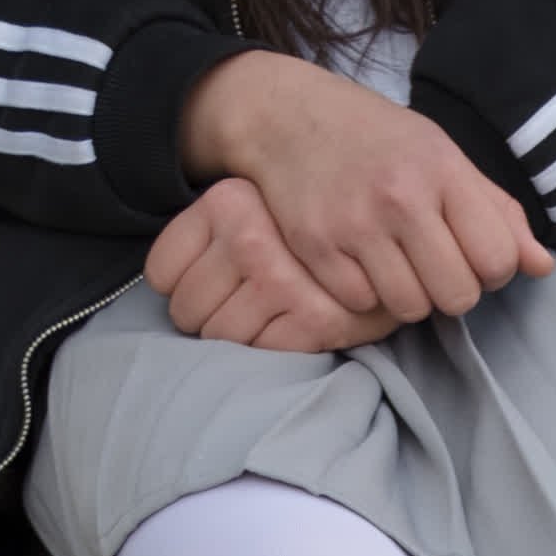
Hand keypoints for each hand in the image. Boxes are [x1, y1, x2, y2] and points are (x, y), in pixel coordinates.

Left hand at [145, 175, 404, 349]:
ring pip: (220, 338)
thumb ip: (209, 232)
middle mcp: (250, 238)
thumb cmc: (308, 227)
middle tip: (235, 311)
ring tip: (262, 321)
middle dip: (205, 322)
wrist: (394, 231)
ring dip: (236, 342)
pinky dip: (270, 350)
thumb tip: (164, 290)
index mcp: (227, 202)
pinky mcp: (314, 319)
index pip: (161, 273)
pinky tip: (289, 329)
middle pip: (185, 311)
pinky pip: (263, 352)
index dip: (178, 291)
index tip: (208, 289)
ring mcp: (281, 280)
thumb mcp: (251, 205)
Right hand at [177, 48, 555, 323]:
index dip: (492, 270)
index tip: (471, 253)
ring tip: (395, 261)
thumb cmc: (380, 142)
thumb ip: (497, 212)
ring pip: (411, 308)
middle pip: (457, 296)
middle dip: (452, 290)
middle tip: (431, 263)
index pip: (498, 260)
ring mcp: (354, 224)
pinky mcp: (316, 247)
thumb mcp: (444, 158)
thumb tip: (543, 267)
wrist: (289, 117)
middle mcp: (400, 196)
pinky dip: (364, 293)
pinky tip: (358, 261)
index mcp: (443, 170)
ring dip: (409, 295)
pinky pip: (362, 305)